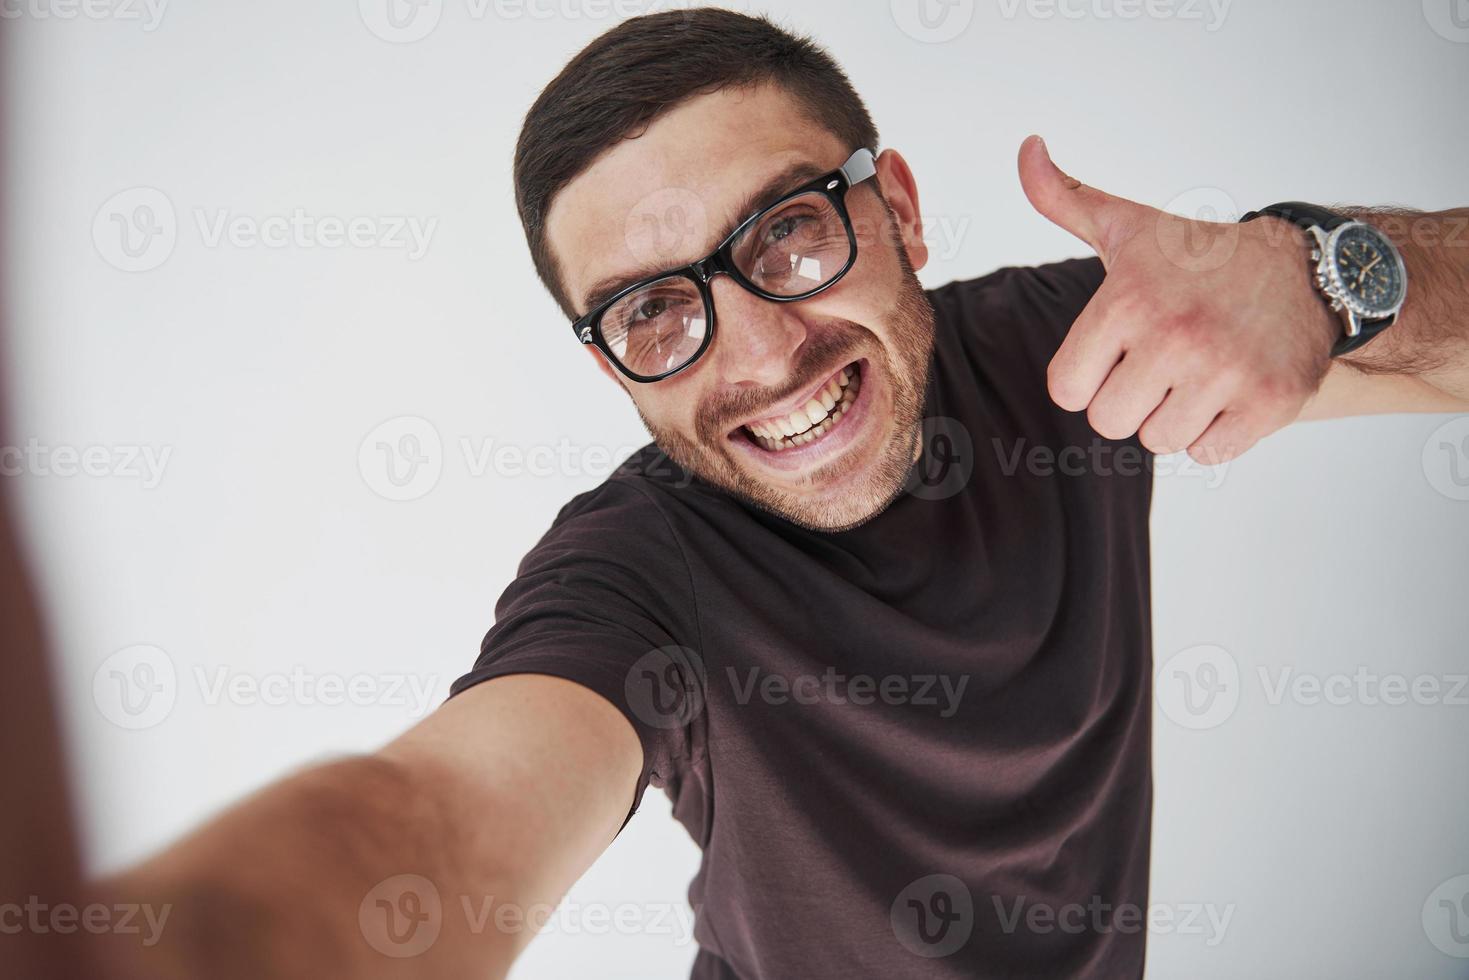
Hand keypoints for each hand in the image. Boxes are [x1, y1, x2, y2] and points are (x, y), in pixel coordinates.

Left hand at [1017, 135, 1340, 463]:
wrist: (1304, 270)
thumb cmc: (1198, 258)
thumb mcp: (1126, 226)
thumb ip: (1063, 199)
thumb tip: (1027, 147)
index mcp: (1127, 302)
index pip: (1067, 389)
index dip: (1089, 376)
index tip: (1119, 348)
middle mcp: (1175, 336)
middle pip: (1109, 421)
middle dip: (1130, 398)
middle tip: (1164, 360)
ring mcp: (1225, 371)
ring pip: (1157, 440)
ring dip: (1174, 416)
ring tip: (1198, 372)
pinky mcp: (1270, 403)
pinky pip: (1207, 454)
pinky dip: (1216, 433)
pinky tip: (1230, 391)